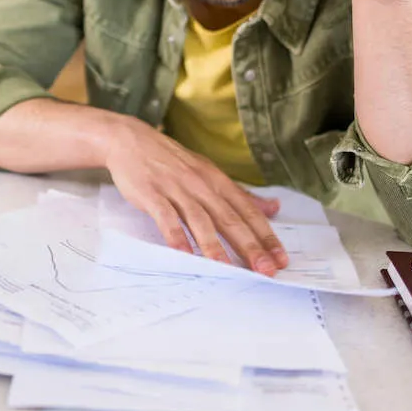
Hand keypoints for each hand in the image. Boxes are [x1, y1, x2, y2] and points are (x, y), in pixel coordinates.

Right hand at [100, 117, 288, 274]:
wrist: (131, 140)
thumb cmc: (172, 162)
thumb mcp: (209, 173)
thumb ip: (240, 194)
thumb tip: (274, 208)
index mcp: (217, 180)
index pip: (248, 211)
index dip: (266, 235)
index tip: (280, 259)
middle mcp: (201, 184)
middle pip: (230, 218)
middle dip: (250, 246)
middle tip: (266, 270)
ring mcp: (176, 189)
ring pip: (200, 220)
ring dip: (215, 246)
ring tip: (228, 270)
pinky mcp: (152, 194)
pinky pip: (167, 218)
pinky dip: (176, 237)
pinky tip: (184, 255)